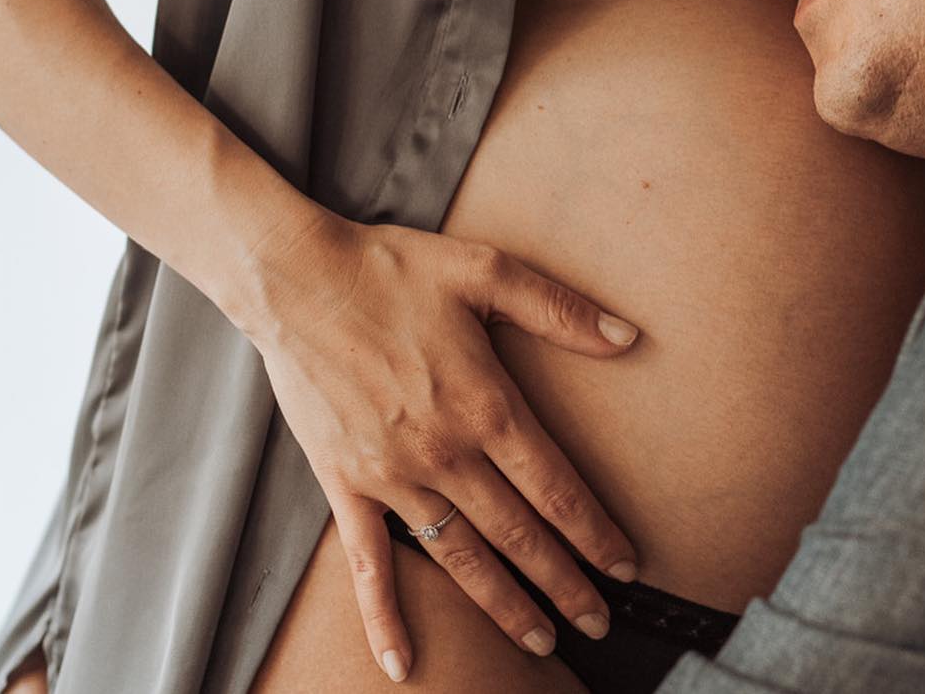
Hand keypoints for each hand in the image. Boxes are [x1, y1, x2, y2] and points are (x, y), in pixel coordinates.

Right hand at [245, 207, 642, 681]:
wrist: (296, 280)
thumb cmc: (393, 269)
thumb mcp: (486, 270)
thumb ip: (559, 310)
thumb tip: (627, 336)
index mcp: (486, 404)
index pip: (555, 486)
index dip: (594, 532)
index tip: (624, 566)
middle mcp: (445, 452)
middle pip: (518, 534)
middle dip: (564, 582)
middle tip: (600, 623)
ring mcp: (393, 476)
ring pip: (461, 557)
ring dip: (504, 605)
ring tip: (541, 641)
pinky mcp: (346, 484)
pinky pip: (369, 564)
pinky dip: (385, 617)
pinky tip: (403, 662)